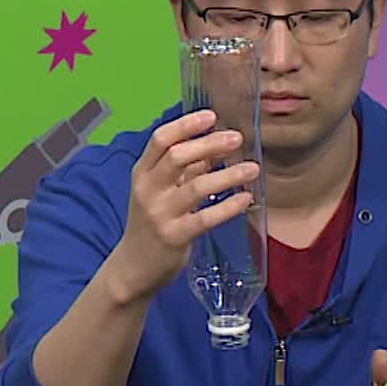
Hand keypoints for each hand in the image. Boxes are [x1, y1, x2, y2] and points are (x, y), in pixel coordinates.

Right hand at [104, 109, 258, 303]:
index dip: (186, 125)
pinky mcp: (174, 237)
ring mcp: (159, 214)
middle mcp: (147, 190)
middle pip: (177, 157)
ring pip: (196, 186)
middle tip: (237, 138)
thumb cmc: (151, 225)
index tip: (211, 116)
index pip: (160, 140)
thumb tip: (214, 147)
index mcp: (142, 174)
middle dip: (209, 143)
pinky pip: (205, 218)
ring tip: (253, 168)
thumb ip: (184, 171)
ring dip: (227, 175)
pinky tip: (246, 199)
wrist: (133, 269)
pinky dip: (228, 207)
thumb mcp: (160, 193)